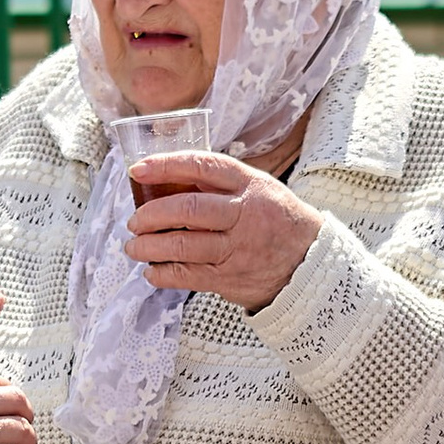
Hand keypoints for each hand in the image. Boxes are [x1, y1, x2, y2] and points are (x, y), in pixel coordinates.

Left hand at [122, 154, 321, 311]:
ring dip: (149, 247)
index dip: (166, 166)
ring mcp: (236, 248)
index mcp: (248, 184)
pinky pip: (187, 276)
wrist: (309, 261)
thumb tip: (170, 178)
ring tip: (134, 246)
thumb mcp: (259, 187)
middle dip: (151, 215)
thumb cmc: (276, 219)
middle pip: (187, 210)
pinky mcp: (230, 277)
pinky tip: (152, 270)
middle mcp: (243, 214)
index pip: (201, 166)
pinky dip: (163, 274)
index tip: (138, 170)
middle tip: (134, 221)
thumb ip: (220, 182)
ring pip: (182, 246)